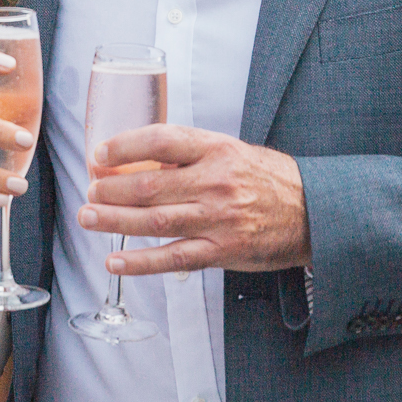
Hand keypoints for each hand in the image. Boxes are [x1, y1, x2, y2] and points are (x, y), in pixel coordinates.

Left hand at [77, 125, 310, 274]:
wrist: (313, 212)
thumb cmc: (267, 179)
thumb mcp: (232, 152)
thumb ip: (190, 155)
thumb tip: (138, 160)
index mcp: (216, 149)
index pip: (162, 141)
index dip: (125, 145)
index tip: (100, 153)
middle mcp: (215, 182)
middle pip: (150, 185)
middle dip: (111, 188)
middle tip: (89, 189)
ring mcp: (217, 218)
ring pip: (155, 220)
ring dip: (115, 219)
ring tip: (88, 217)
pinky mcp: (221, 250)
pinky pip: (173, 257)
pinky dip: (140, 260)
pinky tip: (115, 259)